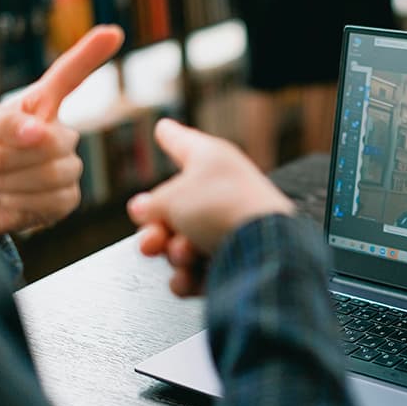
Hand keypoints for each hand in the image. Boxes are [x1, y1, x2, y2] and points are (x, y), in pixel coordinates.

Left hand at [0, 25, 124, 234]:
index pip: (69, 77)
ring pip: (53, 173)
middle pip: (55, 141)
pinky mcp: (66, 199)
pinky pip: (51, 200)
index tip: (113, 33)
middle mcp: (60, 135)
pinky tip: (5, 199)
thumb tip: (38, 131)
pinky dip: (18, 202)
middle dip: (8, 156)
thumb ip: (7, 123)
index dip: (90, 55)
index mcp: (41, 108)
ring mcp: (67, 168)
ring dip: (8, 180)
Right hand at [128, 119, 294, 296]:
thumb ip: (151, 204)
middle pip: (174, 208)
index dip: (169, 136)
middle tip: (152, 239)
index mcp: (211, 160)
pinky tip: (190, 276)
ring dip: (175, 254)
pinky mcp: (235, 260)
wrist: (263, 250)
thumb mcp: (171, 198)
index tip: (163, 128)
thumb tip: (143, 210)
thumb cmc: (222, 209)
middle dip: (156, 229)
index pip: (183, 142)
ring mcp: (229, 226)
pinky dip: (190, 276)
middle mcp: (222, 190)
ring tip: (184, 254)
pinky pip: (198, 271)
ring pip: (182, 243)